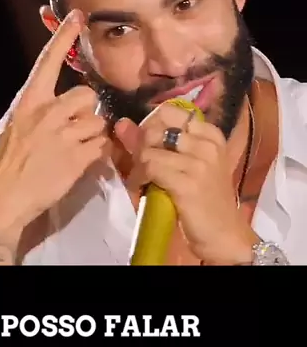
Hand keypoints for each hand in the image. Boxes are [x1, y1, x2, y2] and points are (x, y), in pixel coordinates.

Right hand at [0, 10, 107, 263]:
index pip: (48, 62)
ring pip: (98, 122)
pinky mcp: (79, 158)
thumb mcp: (14, 126)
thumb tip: (57, 100)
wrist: (1, 200)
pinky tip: (80, 162)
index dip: (63, 37)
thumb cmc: (3, 163)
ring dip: (92, 134)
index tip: (76, 16)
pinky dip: (97, 154)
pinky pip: (102, 146)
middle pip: (86, 95)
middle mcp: (48, 113)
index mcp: (28, 102)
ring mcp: (65, 135)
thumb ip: (37, 110)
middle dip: (85, 111)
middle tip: (73, 129)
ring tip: (74, 149)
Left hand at [115, 104, 256, 264]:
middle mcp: (207, 144)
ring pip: (149, 149)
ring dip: (137, 165)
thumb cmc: (205, 199)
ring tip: (141, 178)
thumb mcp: (187, 165)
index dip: (150, 125)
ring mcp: (199, 163)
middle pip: (156, 128)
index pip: (169, 111)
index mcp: (211, 134)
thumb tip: (122, 124)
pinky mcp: (187, 183)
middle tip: (141, 164)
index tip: (148, 143)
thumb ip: (156, 143)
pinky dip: (138, 178)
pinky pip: (149, 167)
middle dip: (140, 146)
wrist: (224, 235)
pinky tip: (141, 187)